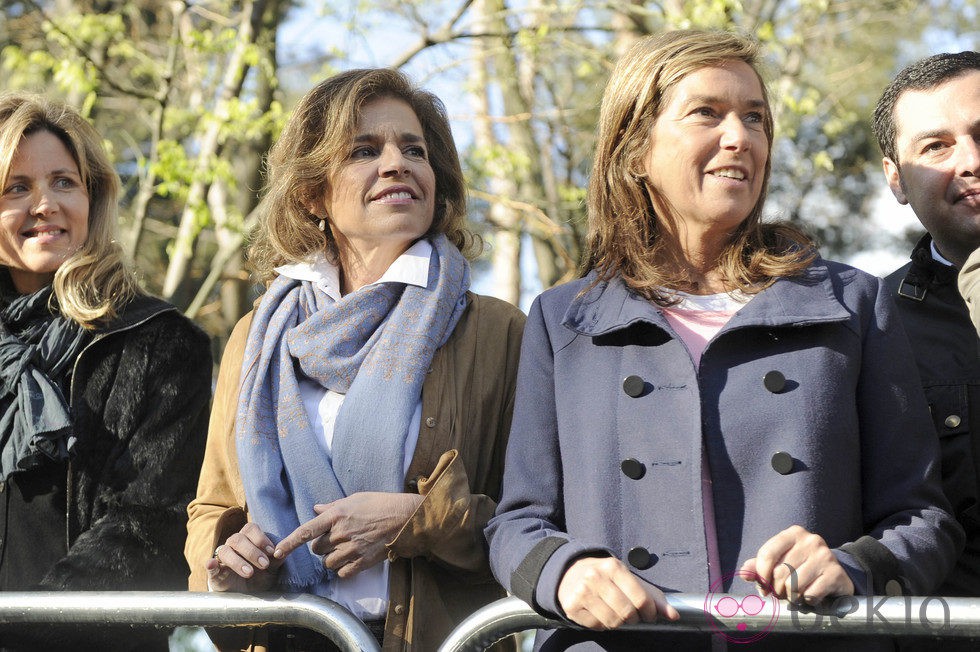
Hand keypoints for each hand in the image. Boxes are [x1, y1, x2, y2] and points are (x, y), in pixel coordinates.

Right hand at [208, 522, 283, 591]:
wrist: (248, 594)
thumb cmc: (260, 576)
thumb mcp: (272, 569)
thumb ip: (277, 559)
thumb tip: (281, 552)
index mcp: (248, 539)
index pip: (250, 528)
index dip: (260, 538)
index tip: (271, 551)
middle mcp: (233, 545)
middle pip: (238, 539)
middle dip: (252, 552)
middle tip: (264, 564)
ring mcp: (223, 557)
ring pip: (225, 551)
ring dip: (237, 561)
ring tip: (250, 573)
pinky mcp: (214, 572)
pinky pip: (209, 564)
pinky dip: (211, 564)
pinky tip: (212, 564)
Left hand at [274, 492, 423, 578]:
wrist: (403, 518)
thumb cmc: (379, 504)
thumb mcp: (354, 498)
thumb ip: (332, 506)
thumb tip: (316, 509)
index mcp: (335, 515)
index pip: (306, 531)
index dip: (289, 543)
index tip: (277, 553)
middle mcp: (340, 533)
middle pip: (316, 549)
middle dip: (322, 546)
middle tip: (336, 539)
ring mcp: (350, 549)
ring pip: (328, 563)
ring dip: (332, 558)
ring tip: (346, 548)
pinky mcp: (361, 561)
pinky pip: (342, 572)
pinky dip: (344, 568)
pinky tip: (353, 558)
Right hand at [557, 556, 678, 629]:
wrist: (569, 572)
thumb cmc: (605, 576)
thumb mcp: (628, 578)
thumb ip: (652, 596)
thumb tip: (674, 615)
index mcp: (613, 566)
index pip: (640, 598)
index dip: (650, 612)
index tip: (649, 615)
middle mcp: (596, 577)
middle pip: (627, 612)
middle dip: (633, 618)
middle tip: (631, 615)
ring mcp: (582, 591)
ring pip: (613, 621)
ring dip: (618, 622)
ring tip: (615, 612)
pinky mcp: (572, 606)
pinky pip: (597, 626)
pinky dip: (602, 624)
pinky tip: (600, 613)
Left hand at [741, 525, 854, 603]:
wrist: (835, 575)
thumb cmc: (801, 567)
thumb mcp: (780, 562)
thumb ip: (759, 566)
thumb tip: (743, 573)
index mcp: (793, 534)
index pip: (767, 553)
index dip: (761, 575)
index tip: (762, 588)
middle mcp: (810, 541)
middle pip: (779, 572)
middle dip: (776, 589)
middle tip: (782, 593)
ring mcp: (825, 556)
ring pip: (794, 585)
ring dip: (791, 596)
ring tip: (796, 594)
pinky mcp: (835, 573)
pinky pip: (810, 594)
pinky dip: (807, 600)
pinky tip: (812, 595)